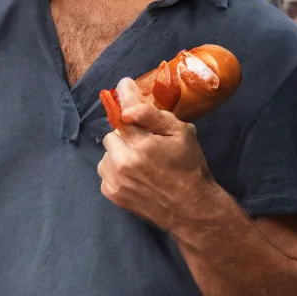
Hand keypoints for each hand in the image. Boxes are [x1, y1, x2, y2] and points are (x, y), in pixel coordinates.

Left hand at [97, 77, 214, 233]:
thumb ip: (152, 116)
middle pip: (113, 133)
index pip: (124, 111)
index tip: (125, 86)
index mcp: (142, 144)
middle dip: (127, 135)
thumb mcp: (181, 134)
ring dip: (119, 153)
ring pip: (107, 153)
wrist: (191, 209)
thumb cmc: (189, 167)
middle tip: (145, 144)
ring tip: (141, 162)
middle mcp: (123, 161)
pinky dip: (116, 171)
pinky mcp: (112, 193)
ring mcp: (115, 179)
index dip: (126, 97)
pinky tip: (135, 176)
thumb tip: (126, 107)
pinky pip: (105, 171)